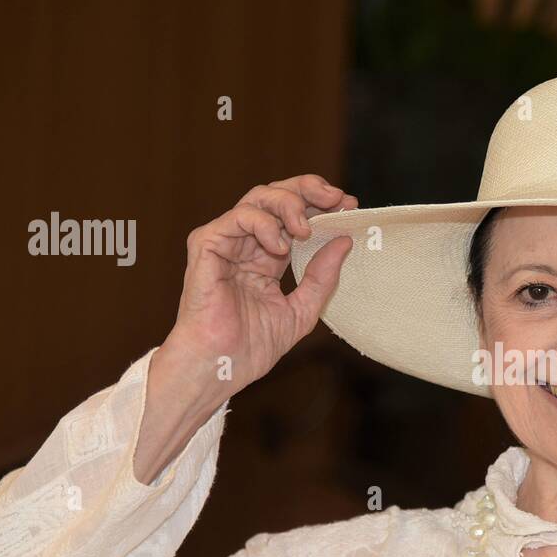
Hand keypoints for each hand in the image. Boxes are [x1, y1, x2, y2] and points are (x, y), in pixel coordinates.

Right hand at [133, 175, 356, 484]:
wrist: (221, 366)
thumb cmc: (252, 346)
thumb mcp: (302, 310)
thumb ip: (322, 276)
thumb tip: (344, 240)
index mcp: (267, 257)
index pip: (295, 216)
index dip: (321, 205)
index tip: (349, 206)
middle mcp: (246, 244)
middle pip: (277, 196)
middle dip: (309, 190)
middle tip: (337, 198)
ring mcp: (226, 243)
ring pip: (258, 199)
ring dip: (290, 205)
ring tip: (306, 229)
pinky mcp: (207, 246)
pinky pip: (237, 218)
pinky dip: (265, 225)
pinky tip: (281, 247)